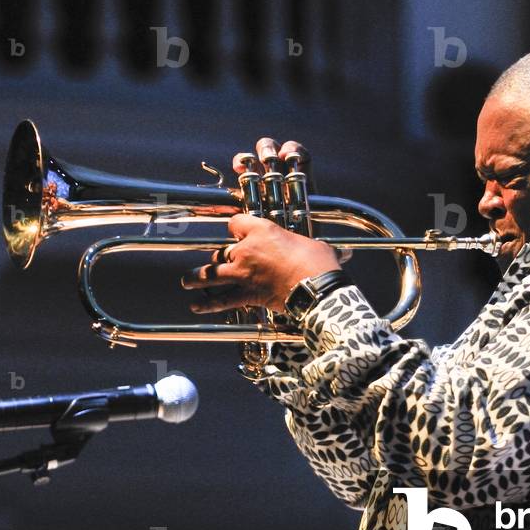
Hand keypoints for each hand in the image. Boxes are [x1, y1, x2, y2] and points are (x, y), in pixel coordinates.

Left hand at [182, 138, 340, 313]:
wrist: (316, 287)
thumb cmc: (319, 264)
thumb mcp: (318, 246)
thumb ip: (317, 249)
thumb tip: (342, 254)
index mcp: (262, 230)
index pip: (236, 222)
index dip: (236, 227)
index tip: (236, 232)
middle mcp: (246, 249)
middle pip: (222, 250)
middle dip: (219, 257)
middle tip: (216, 261)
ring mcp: (243, 273)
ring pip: (211, 273)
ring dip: (198, 277)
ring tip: (187, 280)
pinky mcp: (246, 294)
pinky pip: (221, 299)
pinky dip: (207, 304)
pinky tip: (196, 306)